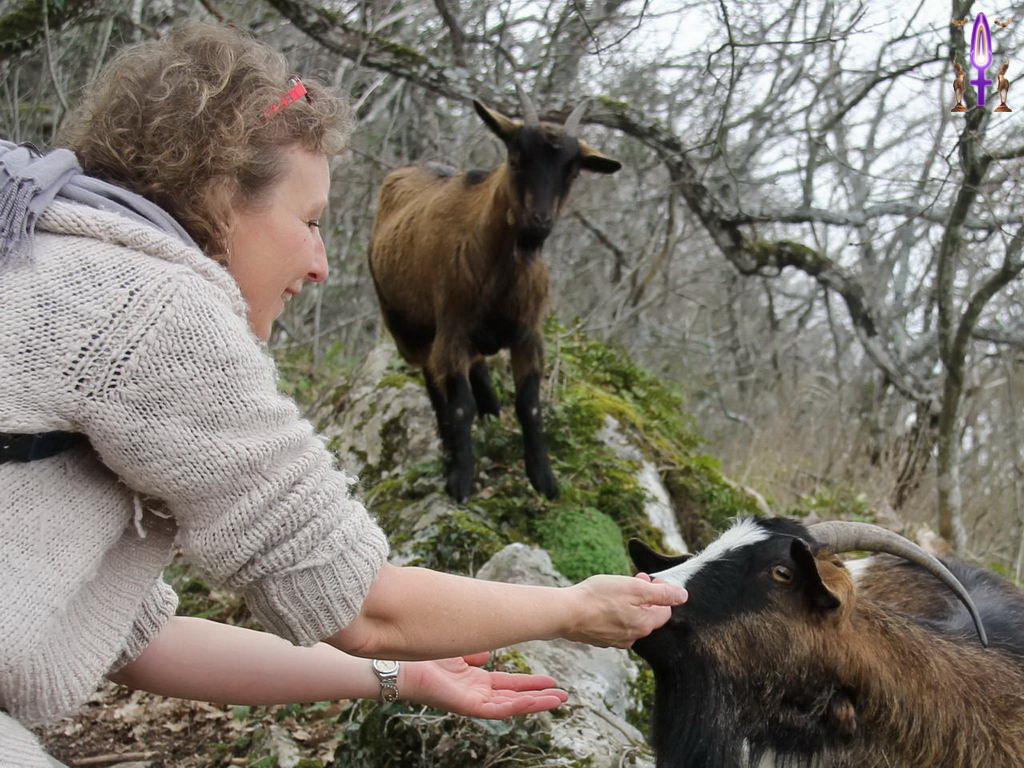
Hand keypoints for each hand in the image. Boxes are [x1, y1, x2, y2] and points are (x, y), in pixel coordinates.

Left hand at [401, 652, 567, 718]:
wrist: (399, 663)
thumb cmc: (421, 655)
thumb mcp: (455, 650)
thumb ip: (472, 652)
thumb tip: (487, 654)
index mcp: (472, 680)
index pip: (507, 684)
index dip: (529, 683)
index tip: (551, 680)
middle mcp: (474, 693)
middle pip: (513, 696)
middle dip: (539, 696)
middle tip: (564, 695)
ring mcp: (471, 701)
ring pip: (510, 706)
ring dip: (535, 703)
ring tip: (559, 700)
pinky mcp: (465, 706)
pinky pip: (496, 709)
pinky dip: (517, 705)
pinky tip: (534, 701)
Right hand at [563, 573, 686, 647]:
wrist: (565, 613)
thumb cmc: (599, 598)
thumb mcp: (634, 588)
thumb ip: (661, 593)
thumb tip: (683, 596)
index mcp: (644, 624)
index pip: (665, 610)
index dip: (661, 591)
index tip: (651, 577)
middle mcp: (633, 637)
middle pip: (648, 615)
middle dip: (646, 597)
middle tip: (635, 579)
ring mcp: (616, 640)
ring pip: (631, 620)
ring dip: (630, 604)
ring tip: (618, 588)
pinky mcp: (601, 639)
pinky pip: (616, 626)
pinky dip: (615, 613)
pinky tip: (604, 603)